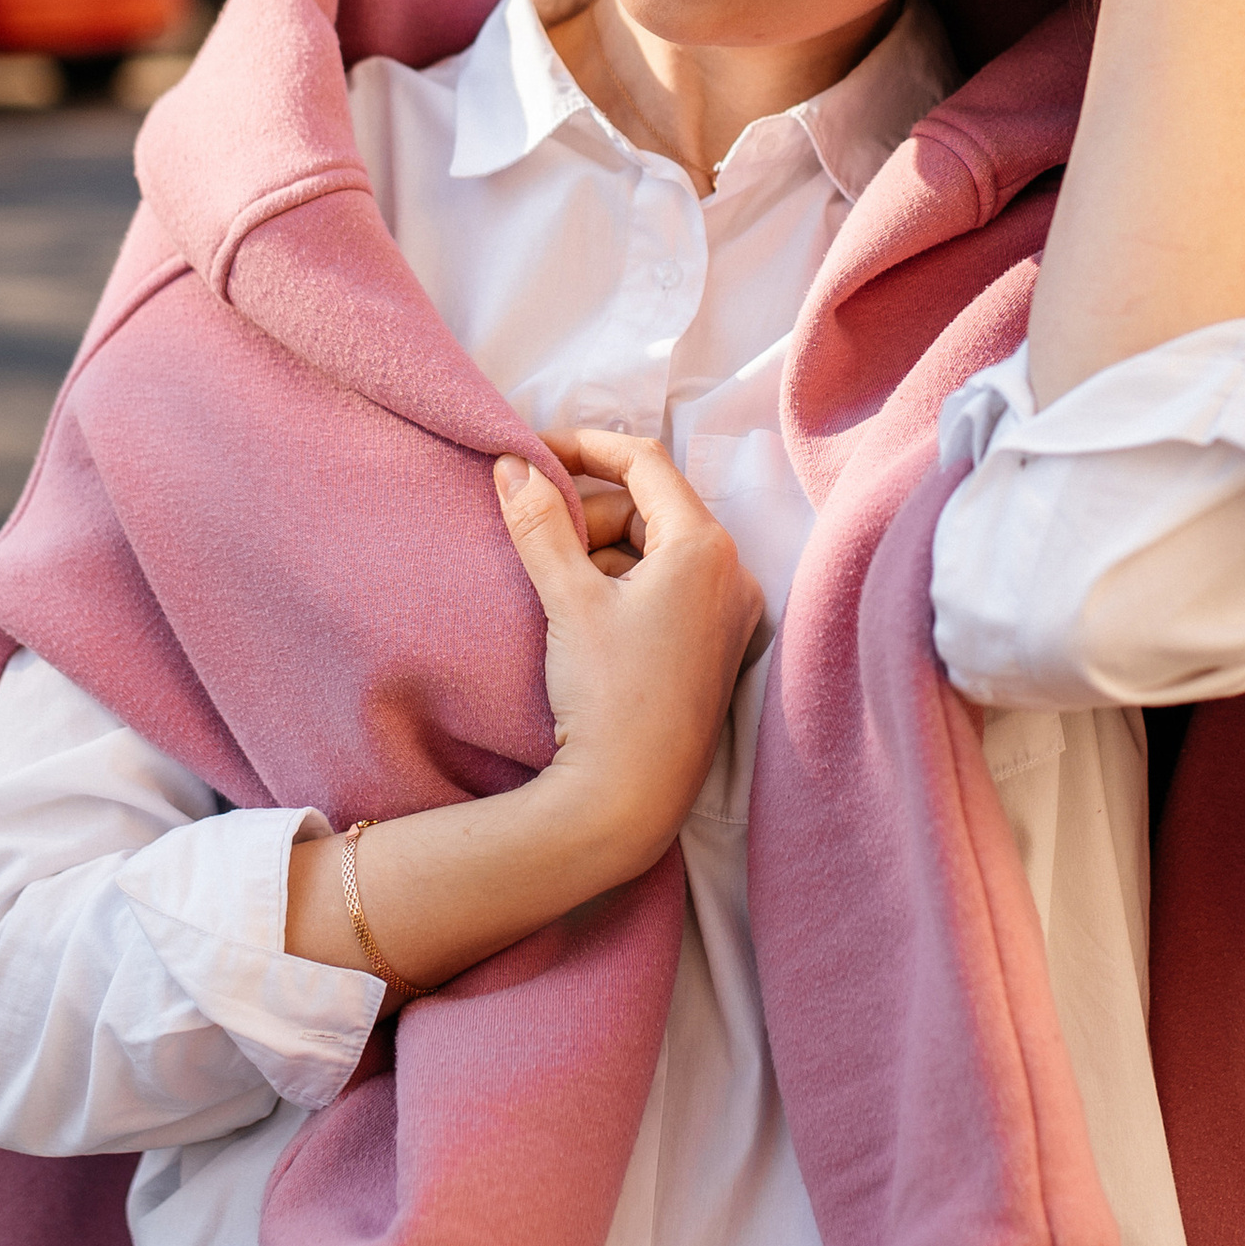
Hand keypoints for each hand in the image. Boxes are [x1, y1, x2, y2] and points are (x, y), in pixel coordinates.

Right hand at [495, 430, 762, 876]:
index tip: (533, 452)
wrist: (629, 799)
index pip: (644, 461)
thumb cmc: (608, 697)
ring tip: (554, 586)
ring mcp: (727, 614)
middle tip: (533, 531)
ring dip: (599, 552)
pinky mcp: (713, 648)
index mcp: (706, 547)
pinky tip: (580, 615)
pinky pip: (665, 589)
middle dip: (588, 512)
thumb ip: (539, 524)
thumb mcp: (567, 599)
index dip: (584, 446)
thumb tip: (513, 465)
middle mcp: (731, 573)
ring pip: (654, 550)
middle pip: (649, 508)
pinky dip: (620, 586)